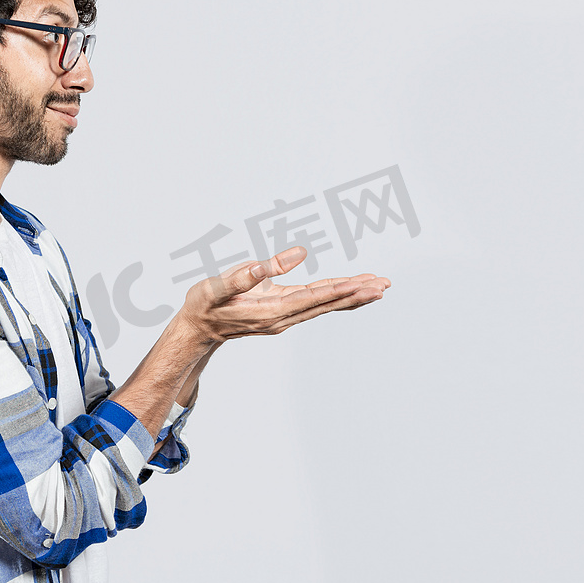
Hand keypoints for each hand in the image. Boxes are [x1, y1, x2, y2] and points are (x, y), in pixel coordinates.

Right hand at [177, 246, 390, 342]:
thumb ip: (252, 272)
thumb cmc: (206, 303)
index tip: (364, 283)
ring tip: (379, 287)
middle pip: (327, 303)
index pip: (314, 298)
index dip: (340, 289)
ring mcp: (285, 317)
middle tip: (385, 284)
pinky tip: (352, 292)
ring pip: (326, 305)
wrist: (198, 328)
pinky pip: (317, 304)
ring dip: (353, 296)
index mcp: (271, 310)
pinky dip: (337, 297)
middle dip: (357, 293)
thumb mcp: (221, 285)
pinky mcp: (284, 312)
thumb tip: (292, 255)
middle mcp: (284, 317)